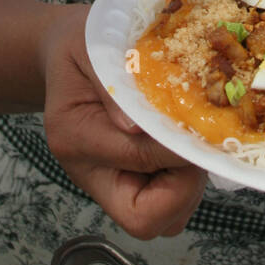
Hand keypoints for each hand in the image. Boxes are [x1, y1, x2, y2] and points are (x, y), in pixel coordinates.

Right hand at [40, 5, 207, 238]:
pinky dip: (185, 183)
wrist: (65, 51)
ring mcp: (109, 182)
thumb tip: (137, 127)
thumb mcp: (91, 45)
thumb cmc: (79, 44)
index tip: (199, 125)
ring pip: (163, 220)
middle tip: (198, 142)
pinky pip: (167, 205)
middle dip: (184, 185)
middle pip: (145, 219)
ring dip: (188, 186)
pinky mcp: (128, 181)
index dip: (175, 148)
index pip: (136, 160)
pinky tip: (184, 142)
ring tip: (192, 139)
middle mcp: (89, 171)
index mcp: (75, 137)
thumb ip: (111, 81)